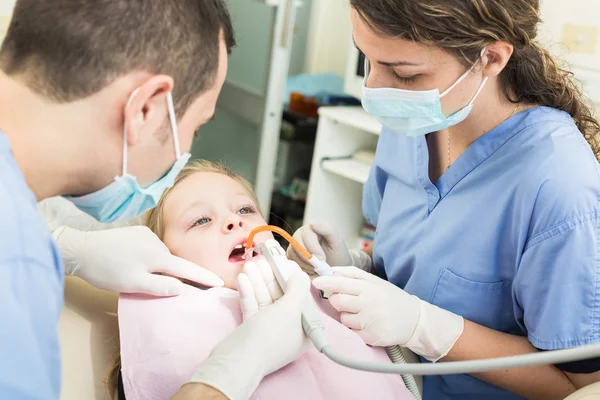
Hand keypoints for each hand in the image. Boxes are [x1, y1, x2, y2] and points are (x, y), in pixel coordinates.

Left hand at [53, 226, 223, 295]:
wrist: (80, 249)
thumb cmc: (106, 270)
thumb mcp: (133, 284)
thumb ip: (161, 286)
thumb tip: (184, 288)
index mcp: (158, 257)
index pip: (187, 270)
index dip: (204, 277)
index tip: (220, 282)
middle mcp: (156, 243)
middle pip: (173, 263)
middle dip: (177, 274)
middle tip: (173, 287)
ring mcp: (145, 235)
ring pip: (160, 256)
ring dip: (159, 266)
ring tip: (142, 276)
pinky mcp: (135, 232)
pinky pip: (150, 248)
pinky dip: (149, 257)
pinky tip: (135, 262)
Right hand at [188, 260, 310, 399]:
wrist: (237, 361)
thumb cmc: (271, 335)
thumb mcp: (290, 309)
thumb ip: (297, 288)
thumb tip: (299, 274)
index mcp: (305, 329)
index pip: (302, 298)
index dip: (294, 279)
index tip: (286, 262)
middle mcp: (289, 329)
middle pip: (282, 297)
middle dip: (273, 277)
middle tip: (264, 259)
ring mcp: (269, 329)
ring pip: (266, 300)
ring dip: (259, 281)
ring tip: (250, 264)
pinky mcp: (252, 329)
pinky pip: (254, 307)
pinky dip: (249, 292)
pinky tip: (243, 278)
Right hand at [286, 222, 370, 276]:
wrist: (336, 265)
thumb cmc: (337, 252)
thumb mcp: (336, 240)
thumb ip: (327, 229)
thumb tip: (312, 223)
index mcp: (312, 227)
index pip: (306, 235)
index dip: (313, 248)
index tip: (322, 258)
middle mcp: (301, 234)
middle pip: (296, 244)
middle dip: (307, 258)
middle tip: (318, 266)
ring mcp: (294, 244)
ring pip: (292, 253)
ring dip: (305, 264)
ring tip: (316, 267)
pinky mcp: (291, 255)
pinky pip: (291, 261)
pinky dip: (301, 267)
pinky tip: (310, 269)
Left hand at [313, 267, 463, 361]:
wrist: (413, 320)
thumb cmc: (390, 298)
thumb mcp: (375, 281)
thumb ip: (352, 274)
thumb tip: (330, 270)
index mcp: (368, 288)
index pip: (340, 284)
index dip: (326, 283)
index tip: (316, 282)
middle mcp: (367, 304)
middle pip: (337, 302)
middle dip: (337, 301)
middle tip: (347, 300)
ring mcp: (368, 322)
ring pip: (342, 318)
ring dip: (346, 316)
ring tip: (362, 313)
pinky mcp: (369, 337)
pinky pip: (351, 332)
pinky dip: (354, 328)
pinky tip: (367, 324)